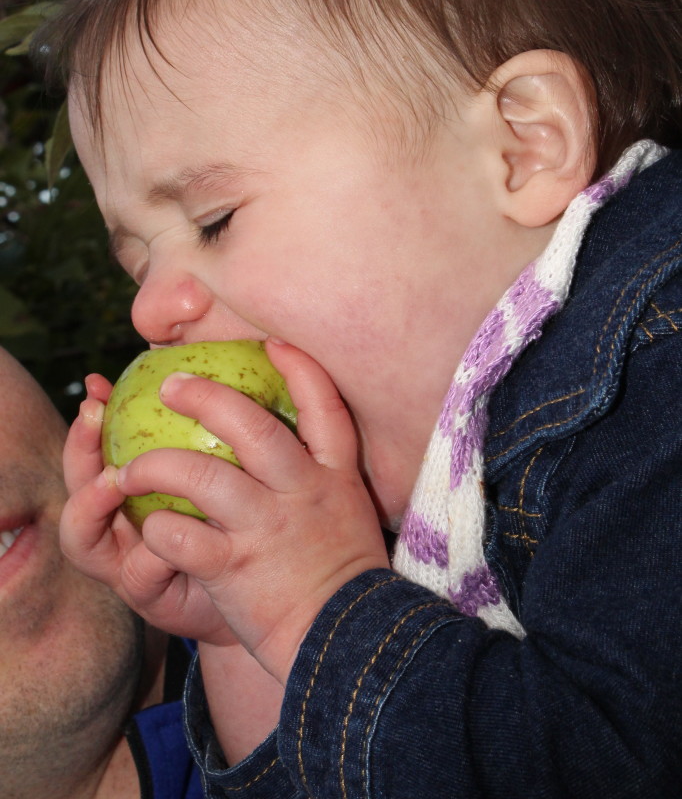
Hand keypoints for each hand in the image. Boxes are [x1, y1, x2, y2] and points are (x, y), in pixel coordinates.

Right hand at [59, 374, 233, 644]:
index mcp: (140, 494)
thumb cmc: (257, 526)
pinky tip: (170, 534)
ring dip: (92, 501)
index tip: (97, 385)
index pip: (96, 452)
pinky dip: (154, 549)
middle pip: (75, 486)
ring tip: (115, 477)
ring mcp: (132, 565)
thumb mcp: (242, 472)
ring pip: (82, 537)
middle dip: (77, 450)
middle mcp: (123, 529)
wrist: (286, 597)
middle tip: (93, 414)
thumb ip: (222, 431)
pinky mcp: (153, 601)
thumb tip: (215, 369)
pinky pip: (139, 573)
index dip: (89, 420)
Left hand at [110, 340, 389, 683]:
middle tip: (171, 384)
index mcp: (334, 476)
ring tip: (130, 468)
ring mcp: (265, 528)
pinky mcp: (232, 568)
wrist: (349, 644)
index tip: (272, 343)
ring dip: (156, 466)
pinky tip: (150, 528)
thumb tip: (291, 445)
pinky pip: (178, 536)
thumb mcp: (348, 512)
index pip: (325, 408)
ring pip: (200, 475)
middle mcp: (300, 492)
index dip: (299, 369)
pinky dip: (157, 528)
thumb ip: (322, 476)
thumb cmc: (344, 576)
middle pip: (251, 426)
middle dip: (205, 397)